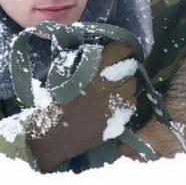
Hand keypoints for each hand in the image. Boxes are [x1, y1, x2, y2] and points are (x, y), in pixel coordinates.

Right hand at [28, 41, 136, 171]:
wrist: (52, 135)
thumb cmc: (54, 101)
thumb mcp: (64, 74)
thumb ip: (85, 62)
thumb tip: (100, 52)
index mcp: (93, 70)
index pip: (121, 50)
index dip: (124, 48)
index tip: (123, 49)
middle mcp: (107, 85)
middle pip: (130, 68)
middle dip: (126, 66)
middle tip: (120, 67)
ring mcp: (114, 104)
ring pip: (133, 86)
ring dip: (127, 83)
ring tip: (118, 85)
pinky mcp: (116, 121)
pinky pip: (130, 105)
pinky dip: (127, 101)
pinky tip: (117, 102)